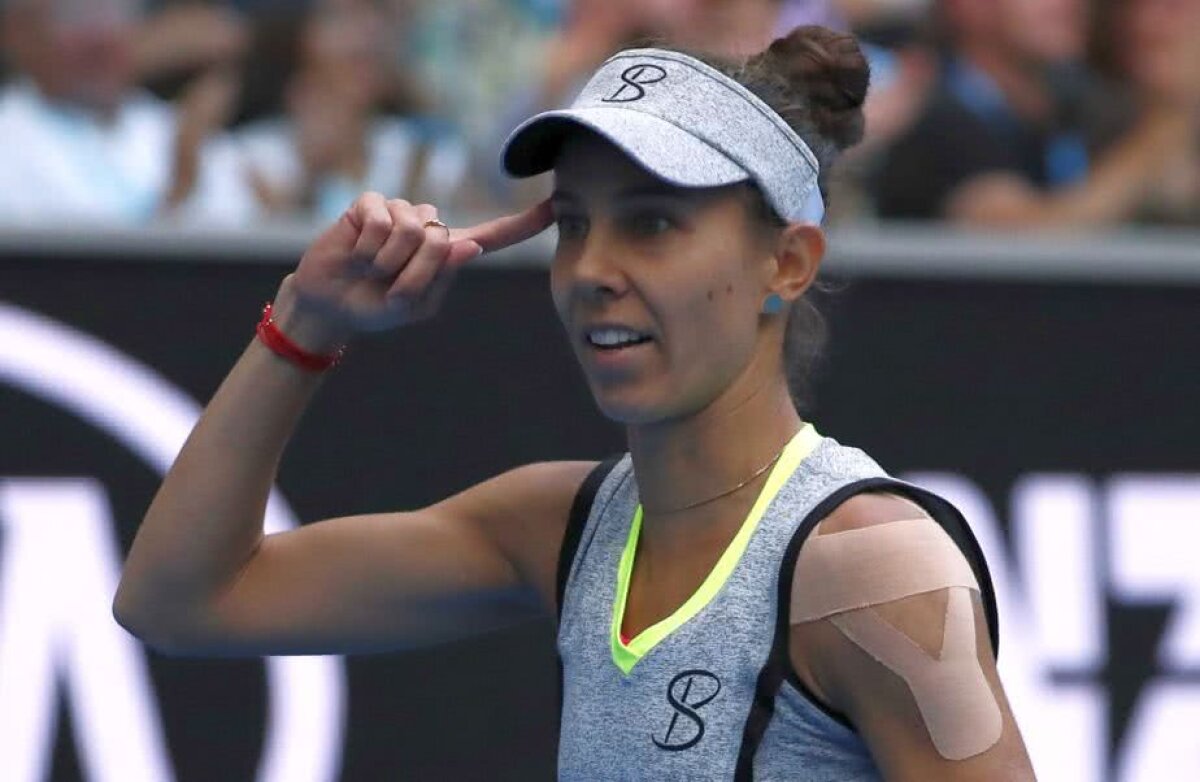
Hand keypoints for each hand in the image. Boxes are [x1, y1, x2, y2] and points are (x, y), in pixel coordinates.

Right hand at [282, 194, 553, 346]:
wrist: (328, 305)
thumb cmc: (374, 307)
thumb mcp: (412, 306)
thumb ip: (439, 278)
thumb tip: (468, 244)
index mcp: (447, 253)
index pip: (493, 235)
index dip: (524, 224)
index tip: (557, 207)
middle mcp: (428, 225)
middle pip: (441, 239)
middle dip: (413, 271)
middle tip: (389, 285)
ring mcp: (400, 210)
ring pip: (411, 230)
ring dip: (387, 262)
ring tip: (371, 270)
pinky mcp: (370, 203)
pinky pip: (380, 222)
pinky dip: (367, 249)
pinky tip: (356, 254)